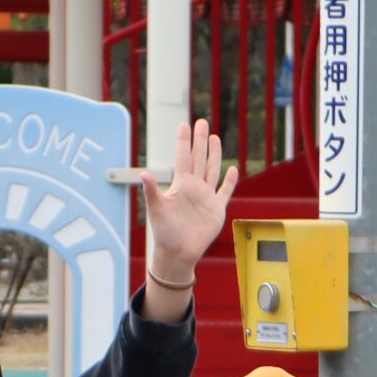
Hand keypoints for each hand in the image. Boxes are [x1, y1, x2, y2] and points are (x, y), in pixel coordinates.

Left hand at [141, 117, 239, 292]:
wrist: (177, 253)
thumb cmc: (164, 233)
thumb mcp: (157, 211)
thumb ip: (152, 192)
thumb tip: (143, 174)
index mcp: (180, 186)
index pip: (183, 157)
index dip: (184, 141)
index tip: (184, 124)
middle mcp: (194, 188)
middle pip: (198, 158)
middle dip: (201, 141)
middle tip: (202, 122)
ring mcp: (206, 197)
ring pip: (212, 170)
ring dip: (214, 154)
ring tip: (215, 138)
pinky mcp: (216, 209)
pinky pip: (225, 191)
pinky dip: (229, 181)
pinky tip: (232, 169)